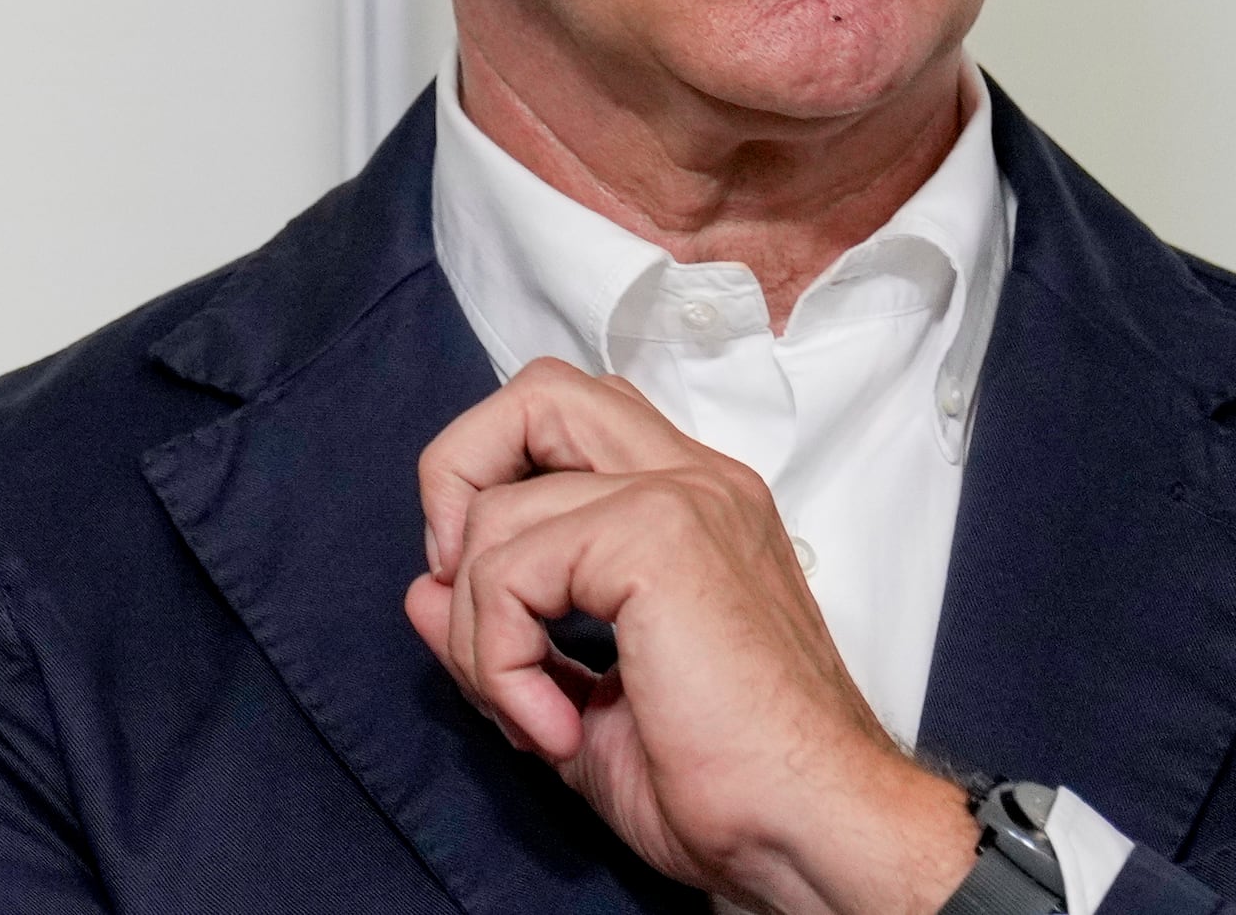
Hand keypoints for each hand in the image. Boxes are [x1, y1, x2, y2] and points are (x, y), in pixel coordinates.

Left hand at [407, 359, 971, 914]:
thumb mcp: (585, 704)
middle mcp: (693, 481)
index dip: (494, 488)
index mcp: (692, 506)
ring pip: (496, 505)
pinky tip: (555, 728)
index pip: (565, 422)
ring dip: (476, 630)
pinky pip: (507, 569)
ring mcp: (682, 499)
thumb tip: (422, 590)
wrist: (813, 839)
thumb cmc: (731, 790)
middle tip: (467, 597)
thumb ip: (504, 636)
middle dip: (460, 481)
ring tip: (535, 713)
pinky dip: (498, 659)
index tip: (486, 602)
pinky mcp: (658, 538)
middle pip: (535, 395)